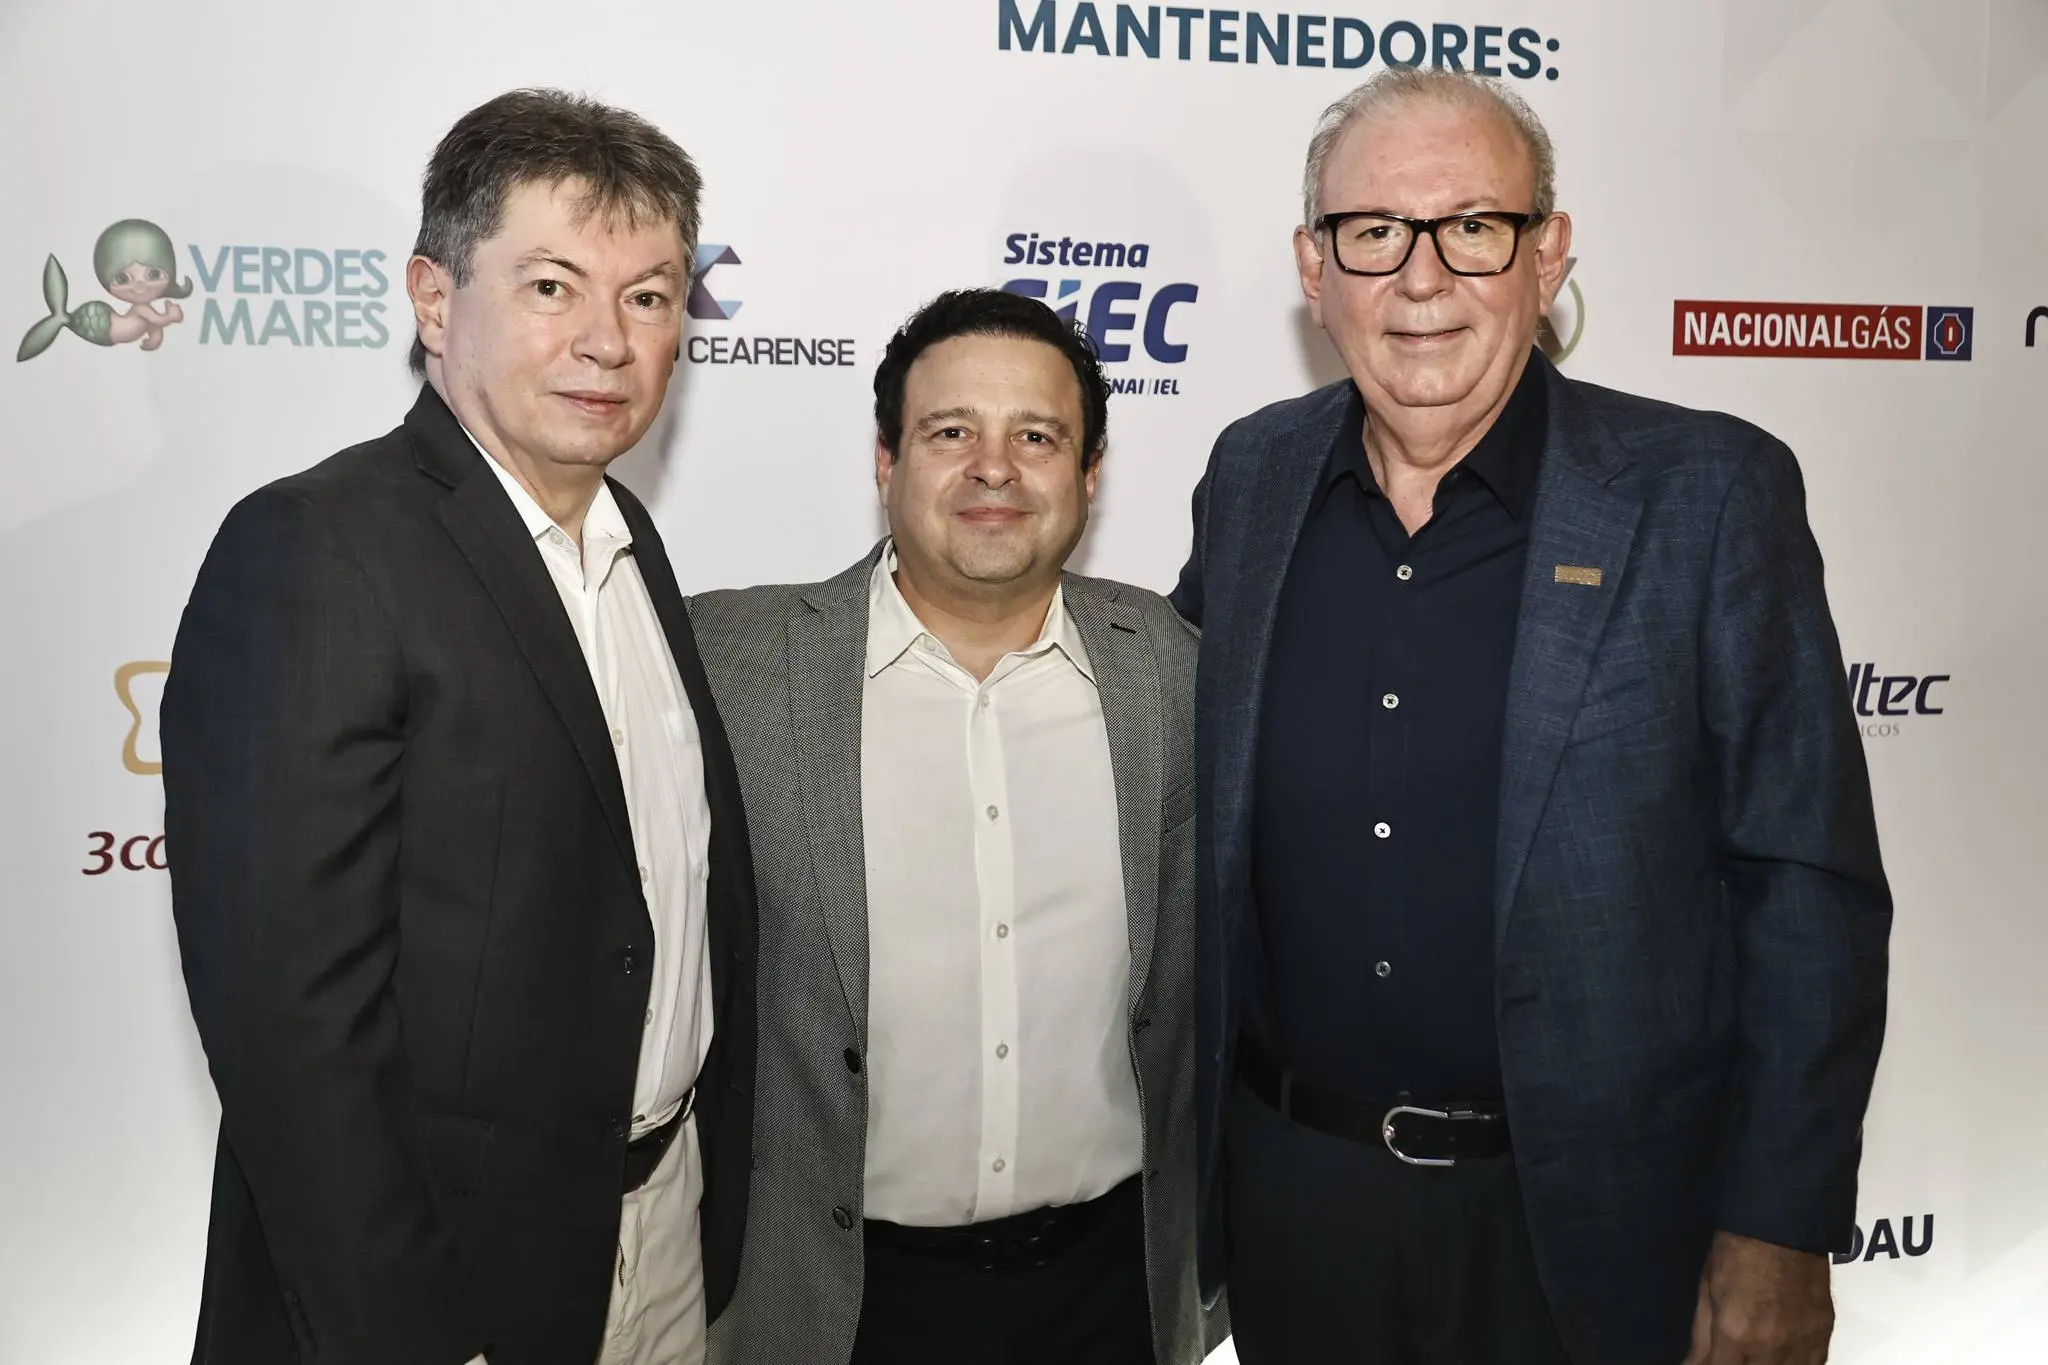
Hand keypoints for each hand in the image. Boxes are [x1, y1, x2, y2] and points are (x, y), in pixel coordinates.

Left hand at [1682, 1230, 1832, 1363]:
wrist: (1783, 1225)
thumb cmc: (1737, 1251)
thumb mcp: (1707, 1289)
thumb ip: (1701, 1335)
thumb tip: (1692, 1364)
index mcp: (1737, 1333)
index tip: (1704, 1364)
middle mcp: (1771, 1347)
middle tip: (1730, 1354)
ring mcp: (1802, 1343)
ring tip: (1754, 1355)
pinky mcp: (1824, 1334)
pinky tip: (1781, 1358)